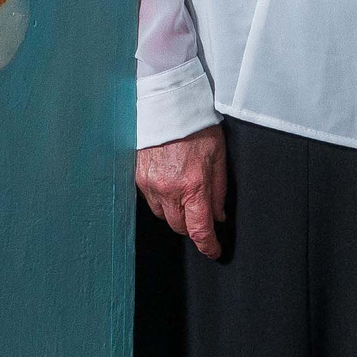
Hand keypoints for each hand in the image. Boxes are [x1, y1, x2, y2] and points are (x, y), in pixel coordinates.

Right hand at [137, 126, 228, 257]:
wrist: (166, 105)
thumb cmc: (196, 127)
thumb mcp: (218, 157)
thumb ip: (218, 190)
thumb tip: (218, 216)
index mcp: (192, 186)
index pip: (199, 229)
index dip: (208, 246)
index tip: (213, 251)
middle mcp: (168, 189)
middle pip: (179, 226)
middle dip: (192, 227)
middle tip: (201, 217)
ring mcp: (149, 184)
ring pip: (163, 215)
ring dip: (176, 214)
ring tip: (185, 196)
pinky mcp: (137, 176)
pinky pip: (149, 200)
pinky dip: (161, 200)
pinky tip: (170, 186)